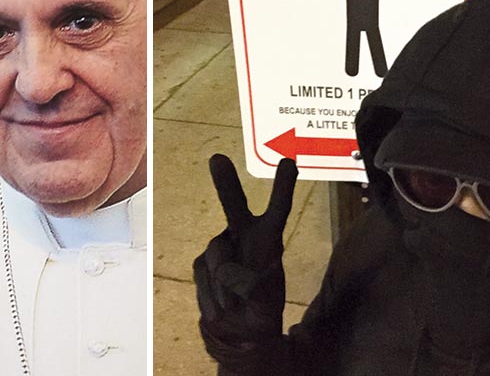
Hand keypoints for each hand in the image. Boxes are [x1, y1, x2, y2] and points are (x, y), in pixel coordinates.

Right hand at [193, 154, 297, 347]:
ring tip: (236, 302)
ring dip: (226, 285)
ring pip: (216, 257)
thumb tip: (227, 272)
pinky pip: (205, 277)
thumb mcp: (265, 302)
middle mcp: (243, 236)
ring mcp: (220, 249)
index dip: (282, 188)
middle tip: (217, 159)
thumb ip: (251, 286)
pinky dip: (213, 295)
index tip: (287, 162)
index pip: (277, 211)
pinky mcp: (202, 264)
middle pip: (234, 206)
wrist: (238, 331)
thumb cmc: (260, 308)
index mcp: (268, 240)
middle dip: (225, 183)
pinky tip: (222, 305)